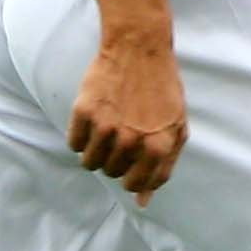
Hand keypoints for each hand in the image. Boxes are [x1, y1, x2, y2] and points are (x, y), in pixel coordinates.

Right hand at [67, 28, 187, 202]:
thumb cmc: (161, 88)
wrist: (139, 48)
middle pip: (112, 173)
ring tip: (106, 129)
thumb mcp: (175, 127)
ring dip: (96, 151)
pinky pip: (74, 144)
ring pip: (90, 163)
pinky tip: (93, 118)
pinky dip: (80, 136)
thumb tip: (143, 202)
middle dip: (116, 160)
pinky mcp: (84, 113)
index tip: (132, 164)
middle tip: (122, 135)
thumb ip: (164, 165)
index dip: (133, 177)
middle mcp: (132, 141)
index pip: (138, 184)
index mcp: (159, 147)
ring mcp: (107, 128)